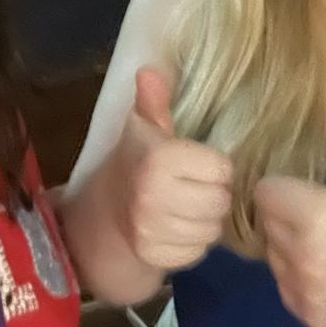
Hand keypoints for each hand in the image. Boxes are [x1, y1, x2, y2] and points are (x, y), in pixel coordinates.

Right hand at [112, 67, 232, 270]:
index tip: (199, 163)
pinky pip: (198, 253)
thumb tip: (151, 70)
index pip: (221, 168)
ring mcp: (151, 230)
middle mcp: (153, 196)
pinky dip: (193, 242)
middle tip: (196, 187)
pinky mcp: (154, 256)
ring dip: (206, 219)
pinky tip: (178, 227)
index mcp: (158, 159)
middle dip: (214, 194)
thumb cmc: (136, 161)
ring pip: (212, 230)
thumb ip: (154, 100)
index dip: (214, 165)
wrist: (104, 211)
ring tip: (188, 206)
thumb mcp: (144, 128)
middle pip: (220, 201)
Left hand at [254, 106, 325, 326]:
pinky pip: (285, 286)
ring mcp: (305, 290)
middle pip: (267, 224)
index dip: (282, 188)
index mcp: (316, 215)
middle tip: (319, 217)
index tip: (306, 191)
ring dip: (289, 247)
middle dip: (286, 216)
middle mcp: (304, 256)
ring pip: (273, 257)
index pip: (265, 193)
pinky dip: (298, 277)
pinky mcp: (308, 315)